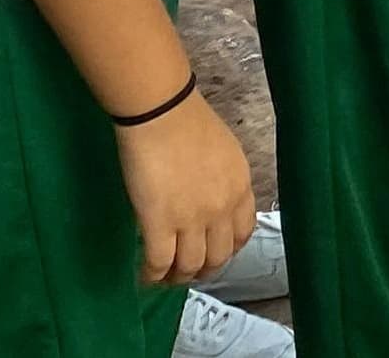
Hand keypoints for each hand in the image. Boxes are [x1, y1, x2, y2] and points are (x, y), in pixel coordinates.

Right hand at [117, 92, 257, 285]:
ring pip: (189, 266)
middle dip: (202, 270)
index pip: (242, 234)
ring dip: (177, 277)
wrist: (161, 111)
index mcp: (240, 188)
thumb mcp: (225, 152)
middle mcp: (221, 209)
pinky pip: (159, 263)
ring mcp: (192, 219)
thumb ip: (224, 181)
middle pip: (218, 257)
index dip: (226, 250)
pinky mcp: (159, 223)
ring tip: (164, 277)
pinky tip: (146, 276)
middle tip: (186, 270)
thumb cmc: (187, 120)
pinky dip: (152, 276)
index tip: (212, 253)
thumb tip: (211, 200)